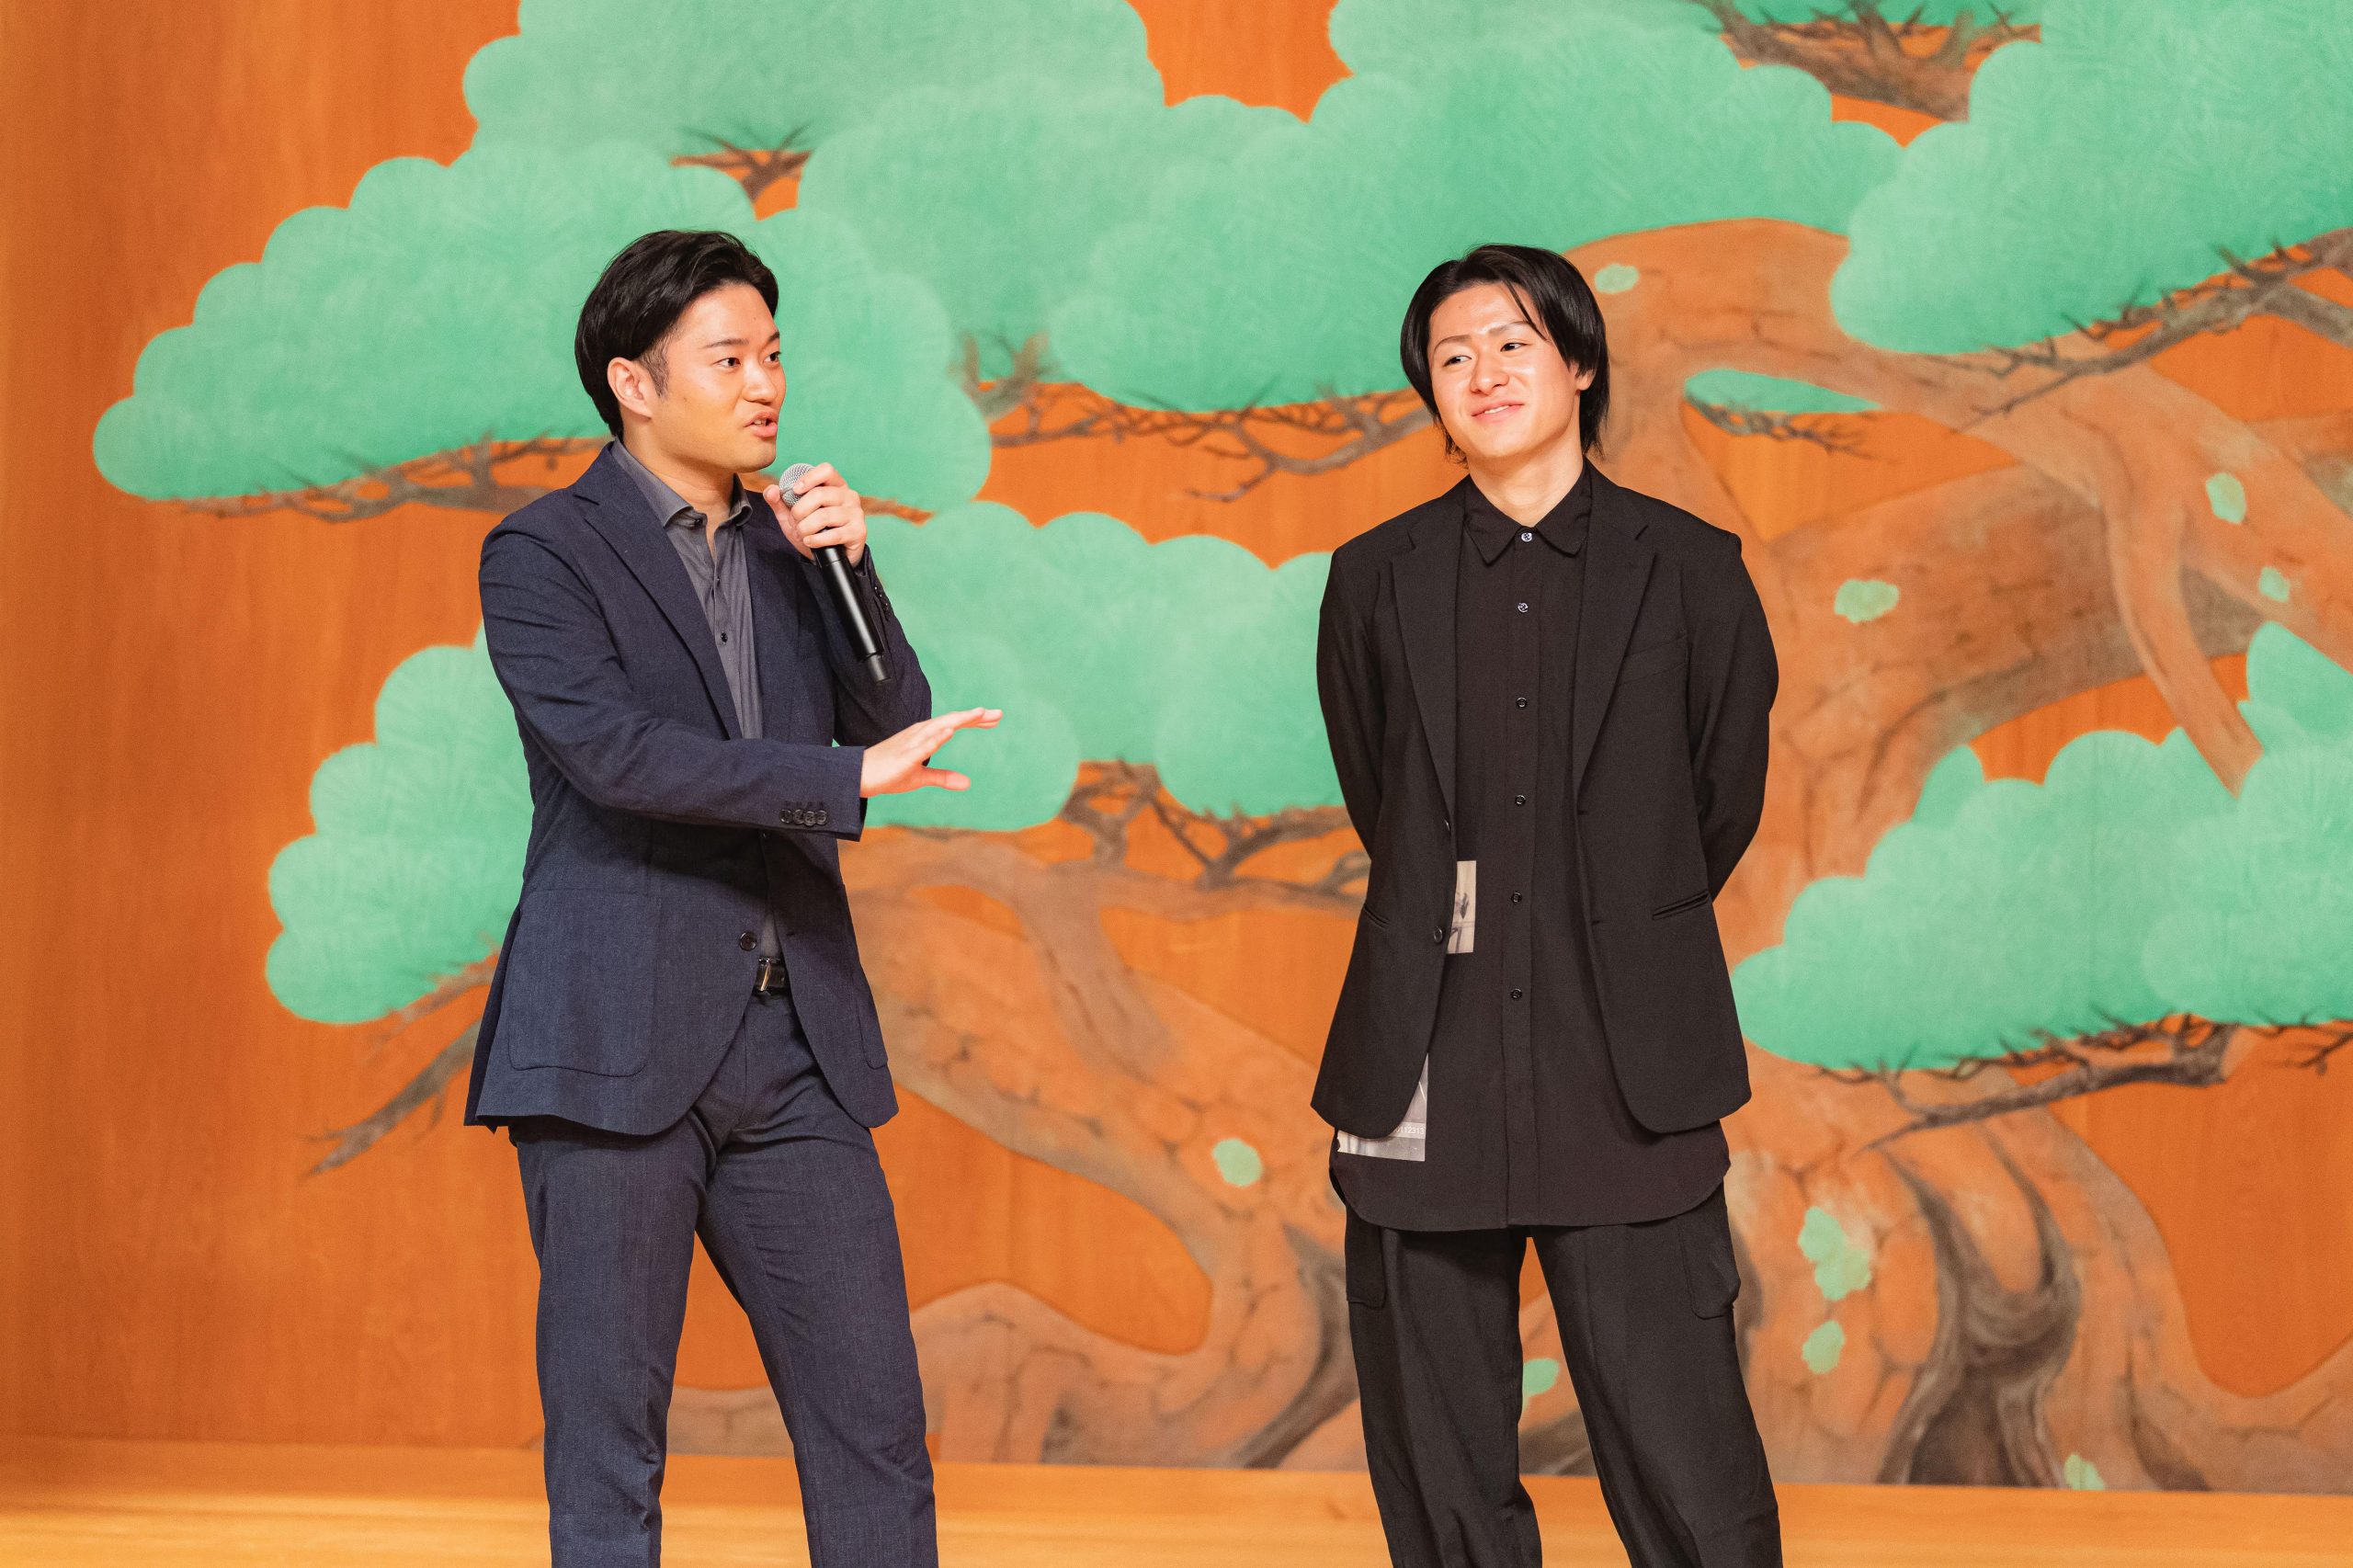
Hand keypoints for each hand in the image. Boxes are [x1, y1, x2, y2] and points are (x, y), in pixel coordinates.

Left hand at [762, 462, 865, 566]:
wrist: (830, 557)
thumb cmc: (813, 530)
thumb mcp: (792, 516)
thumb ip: (779, 502)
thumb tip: (771, 489)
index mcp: (835, 486)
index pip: (826, 470)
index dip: (809, 478)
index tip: (795, 490)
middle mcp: (848, 496)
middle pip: (820, 494)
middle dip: (800, 510)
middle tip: (795, 521)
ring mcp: (855, 513)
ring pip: (825, 515)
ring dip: (806, 527)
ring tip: (802, 534)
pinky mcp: (858, 531)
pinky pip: (834, 534)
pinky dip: (816, 540)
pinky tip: (810, 542)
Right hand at [859, 707, 1002, 796]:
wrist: (859, 776)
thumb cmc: (888, 774)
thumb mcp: (920, 777)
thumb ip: (943, 777)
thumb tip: (967, 783)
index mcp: (925, 736)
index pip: (954, 725)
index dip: (975, 721)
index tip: (996, 718)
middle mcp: (920, 734)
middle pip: (952, 721)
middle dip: (975, 717)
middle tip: (999, 714)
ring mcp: (911, 743)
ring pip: (939, 727)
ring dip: (960, 719)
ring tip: (980, 713)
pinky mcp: (904, 756)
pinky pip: (922, 746)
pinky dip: (937, 737)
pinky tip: (950, 731)